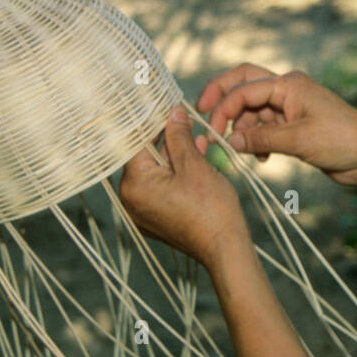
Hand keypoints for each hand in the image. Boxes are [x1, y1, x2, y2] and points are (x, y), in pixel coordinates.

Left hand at [119, 105, 247, 267]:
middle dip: (168, 139)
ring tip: (199, 142)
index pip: (137, 142)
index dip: (154, 122)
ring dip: (176, 156)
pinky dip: (175, 175)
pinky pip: (161, 189)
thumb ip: (179, 136)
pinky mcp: (156, 219)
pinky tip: (196, 161)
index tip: (168, 108)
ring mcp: (143, 212)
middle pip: (145, 157)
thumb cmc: (211, 208)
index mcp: (134, 184)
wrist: (224, 247)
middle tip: (187, 122)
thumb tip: (172, 112)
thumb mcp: (194, 164)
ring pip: (155, 173)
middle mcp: (131, 199)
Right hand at [196, 64, 356, 186]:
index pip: (244, 90)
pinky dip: (257, 140)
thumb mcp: (297, 140)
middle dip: (222, 100)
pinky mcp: (294, 125)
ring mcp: (290, 107)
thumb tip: (229, 141)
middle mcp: (287, 90)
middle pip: (244, 85)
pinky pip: (264, 127)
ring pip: (253, 110)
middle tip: (202, 115)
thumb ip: (260, 139)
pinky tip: (261, 158)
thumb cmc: (342, 140)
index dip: (223, 109)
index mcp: (288, 85)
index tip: (211, 132)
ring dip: (243, 130)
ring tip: (243, 152)